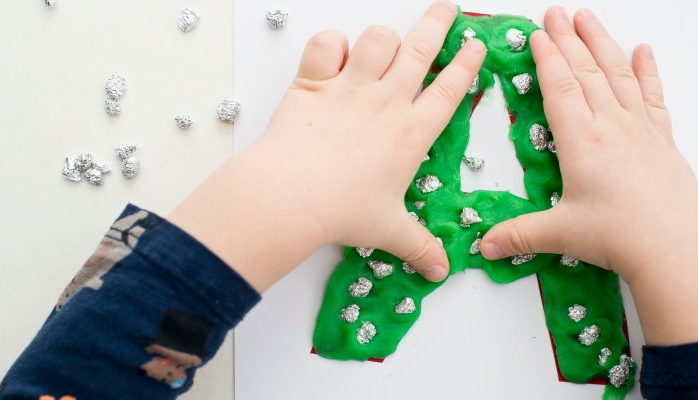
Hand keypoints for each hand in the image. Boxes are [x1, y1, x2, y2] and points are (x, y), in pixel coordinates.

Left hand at [168, 0, 485, 291]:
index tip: (476, 43)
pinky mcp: (315, 83)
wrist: (294, 197)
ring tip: (386, 42)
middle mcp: (387, 103)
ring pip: (378, 39)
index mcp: (411, 134)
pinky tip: (334, 55)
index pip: (450, 90)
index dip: (466, 63)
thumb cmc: (343, 212)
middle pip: (420, 50)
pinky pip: (327, 44)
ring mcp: (351, 88)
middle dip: (438, 24)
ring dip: (384, 37)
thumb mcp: (390, 231)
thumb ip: (420, 247)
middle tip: (447, 8)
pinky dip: (331, 44)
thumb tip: (441, 270)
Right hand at [480, 7, 697, 344]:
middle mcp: (611, 127)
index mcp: (581, 142)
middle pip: (586, 71)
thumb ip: (517, 235)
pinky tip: (643, 51)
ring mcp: (640, 129)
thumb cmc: (621, 236)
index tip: (537, 35)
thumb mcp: (559, 234)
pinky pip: (652, 95)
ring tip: (589, 18)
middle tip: (556, 13)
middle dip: (568, 39)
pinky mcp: (662, 139)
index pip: (560, 88)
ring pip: (617, 74)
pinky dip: (647, 70)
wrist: (676, 248)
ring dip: (601, 43)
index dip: (546, 59)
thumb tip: (484, 245)